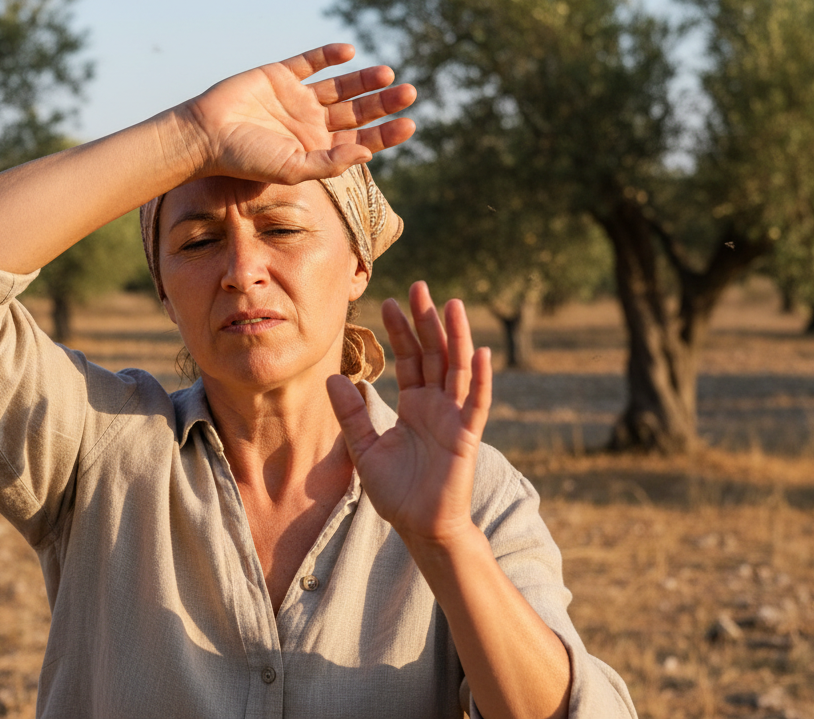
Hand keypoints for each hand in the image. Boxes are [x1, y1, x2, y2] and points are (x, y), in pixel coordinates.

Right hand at [178, 43, 416, 183]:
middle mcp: (310, 123)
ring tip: (387, 75)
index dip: (386, 133)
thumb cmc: (245, 160)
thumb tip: (368, 154)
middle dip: (383, 103)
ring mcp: (297, 98)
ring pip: (340, 87)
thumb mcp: (291, 169)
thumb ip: (329, 163)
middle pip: (357, 112)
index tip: (409, 124)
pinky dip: (328, 55)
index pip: (360, 141)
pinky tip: (348, 53)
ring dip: (364, 80)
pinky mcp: (280, 75)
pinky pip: (309, 62)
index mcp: (316, 149)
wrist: (207, 135)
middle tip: (410, 93)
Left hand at [327, 282, 492, 548]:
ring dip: (456, 336)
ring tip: (452, 304)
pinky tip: (479, 351)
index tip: (388, 301)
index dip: (401, 331)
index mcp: (414, 405)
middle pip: (434, 353)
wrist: (421, 527)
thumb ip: (351, 415)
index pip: (409, 359)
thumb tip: (332, 378)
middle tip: (418, 287)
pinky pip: (476, 402)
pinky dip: (481, 377)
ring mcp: (454, 418)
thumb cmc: (397, 492)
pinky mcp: (467, 436)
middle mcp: (437, 405)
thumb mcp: (365, 449)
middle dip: (426, 321)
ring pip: (458, 368)